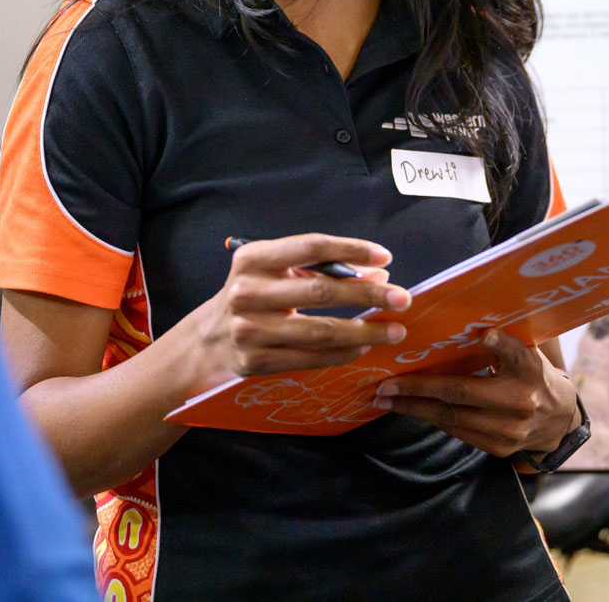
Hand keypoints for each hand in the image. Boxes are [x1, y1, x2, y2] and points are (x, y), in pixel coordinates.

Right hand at [192, 234, 411, 384]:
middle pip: (321, 290)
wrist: (206, 341)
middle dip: (368, 294)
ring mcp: (251, 330)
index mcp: (253, 258)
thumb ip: (320, 269)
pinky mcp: (256, 362)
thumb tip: (377, 273)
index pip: (310, 247)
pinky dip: (343, 353)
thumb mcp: (275, 273)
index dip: (351, 249)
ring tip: (395, 329)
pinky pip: (311, 358)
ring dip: (365, 331)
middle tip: (402, 297)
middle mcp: (248, 292)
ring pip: (321, 331)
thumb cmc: (252, 296)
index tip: (385, 256)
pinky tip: (365, 347)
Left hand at [371, 330, 580, 457]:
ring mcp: (509, 429)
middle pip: (462, 392)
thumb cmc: (532, 375)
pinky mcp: (499, 447)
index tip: (485, 334)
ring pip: (453, 418)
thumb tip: (470, 324)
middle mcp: (521, 400)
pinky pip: (457, 432)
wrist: (557, 421)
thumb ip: (504, 342)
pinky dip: (431, 419)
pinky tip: (410, 409)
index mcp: (530, 368)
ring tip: (386, 399)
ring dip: (414, 408)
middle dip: (418, 388)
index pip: (516, 353)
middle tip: (386, 384)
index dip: (501, 344)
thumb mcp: (527, 352)